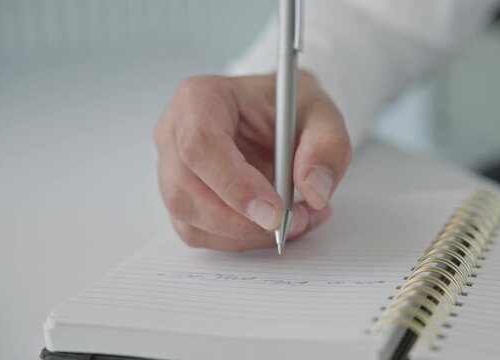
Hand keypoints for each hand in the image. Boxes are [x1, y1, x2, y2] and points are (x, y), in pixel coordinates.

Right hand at [153, 72, 350, 250]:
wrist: (280, 119)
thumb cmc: (289, 110)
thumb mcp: (322, 113)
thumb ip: (326, 146)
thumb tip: (314, 191)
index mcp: (200, 98)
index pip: (200, 145)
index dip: (235, 184)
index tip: (275, 210)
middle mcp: (175, 135)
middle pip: (187, 193)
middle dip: (244, 221)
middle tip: (295, 220)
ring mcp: (172, 172)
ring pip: (193, 222)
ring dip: (248, 235)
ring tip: (298, 218)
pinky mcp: (184, 203)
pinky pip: (204, 236)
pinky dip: (245, 240)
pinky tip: (276, 223)